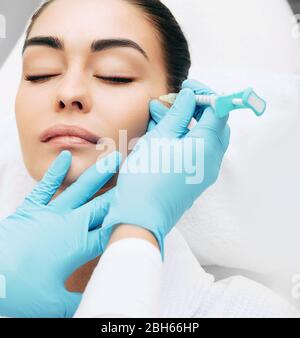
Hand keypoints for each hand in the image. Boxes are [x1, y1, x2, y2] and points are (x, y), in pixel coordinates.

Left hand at [0, 150, 121, 317]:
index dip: (127, 219)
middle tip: (137, 178)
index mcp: (79, 246)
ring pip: (81, 190)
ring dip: (99, 174)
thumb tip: (96, 304)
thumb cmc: (21, 291)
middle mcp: (70, 224)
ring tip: (113, 158)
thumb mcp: (55, 303)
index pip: (111, 230)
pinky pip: (47, 186)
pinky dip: (56, 172)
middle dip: (121, 193)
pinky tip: (66, 157)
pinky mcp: (32, 208)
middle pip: (103, 206)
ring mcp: (51, 213)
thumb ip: (80, 301)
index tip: (141, 209)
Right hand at [99, 79, 230, 259]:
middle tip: (175, 100)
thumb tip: (190, 96)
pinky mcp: (194, 178)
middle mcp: (212, 160)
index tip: (187, 87)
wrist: (140, 217)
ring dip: (186, 123)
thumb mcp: (160, 138)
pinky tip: (164, 132)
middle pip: (214, 124)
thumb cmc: (146, 176)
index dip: (204, 94)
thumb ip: (178, 114)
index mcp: (207, 147)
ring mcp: (204, 171)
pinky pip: (195, 151)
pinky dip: (183, 138)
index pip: (218, 110)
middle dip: (196, 108)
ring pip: (202, 137)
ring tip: (162, 114)